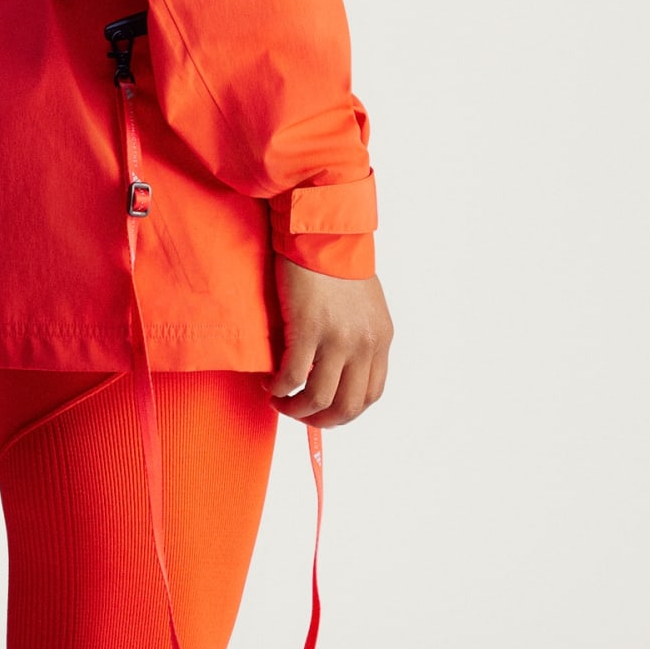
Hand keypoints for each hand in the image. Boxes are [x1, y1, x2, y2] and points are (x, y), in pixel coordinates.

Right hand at [268, 262, 392, 427]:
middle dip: (321, 420)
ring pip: (319, 397)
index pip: (371, 394)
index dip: (345, 411)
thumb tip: (336, 365)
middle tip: (299, 414)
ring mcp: (338, 338)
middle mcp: (364, 343)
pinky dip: (279, 388)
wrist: (321, 228)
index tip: (324, 410)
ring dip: (296, 409)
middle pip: (348, 405)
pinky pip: (293, 376)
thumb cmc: (336, 258)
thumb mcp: (362, 304)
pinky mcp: (308, 328)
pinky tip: (269, 383)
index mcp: (380, 338)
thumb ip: (357, 335)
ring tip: (279, 401)